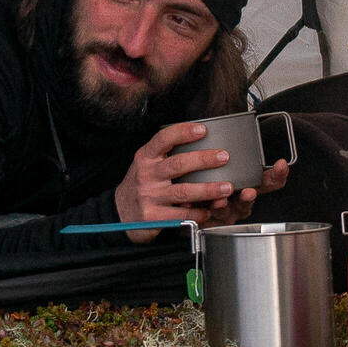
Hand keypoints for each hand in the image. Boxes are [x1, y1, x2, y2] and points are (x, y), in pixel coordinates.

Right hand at [117, 121, 291, 242]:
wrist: (121, 212)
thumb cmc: (142, 184)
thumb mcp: (147, 164)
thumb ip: (166, 154)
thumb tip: (200, 138)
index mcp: (145, 157)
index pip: (163, 139)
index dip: (183, 132)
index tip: (202, 129)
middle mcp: (146, 175)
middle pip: (177, 164)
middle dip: (203, 160)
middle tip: (223, 157)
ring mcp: (149, 196)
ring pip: (183, 192)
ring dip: (207, 189)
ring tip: (226, 187)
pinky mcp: (153, 217)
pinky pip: (180, 215)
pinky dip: (198, 212)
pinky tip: (210, 210)